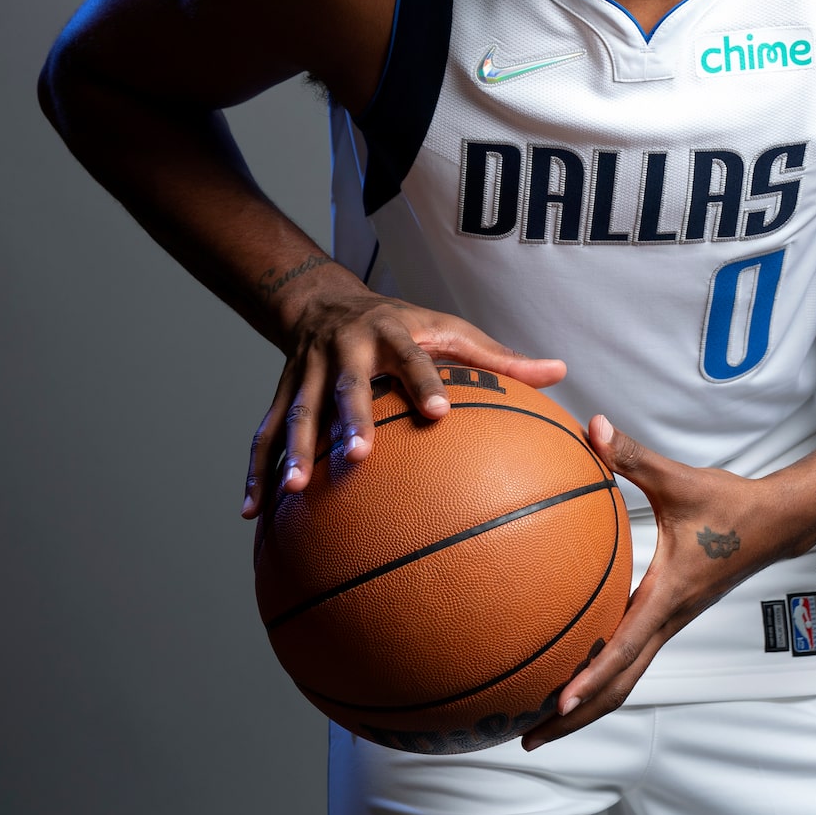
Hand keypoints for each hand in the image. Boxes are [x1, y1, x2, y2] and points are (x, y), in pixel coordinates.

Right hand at [241, 261, 565, 516]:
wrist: (325, 300)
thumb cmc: (405, 325)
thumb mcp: (451, 331)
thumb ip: (501, 358)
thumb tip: (561, 372)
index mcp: (393, 334)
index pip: (413, 357)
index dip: (424, 381)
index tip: (440, 412)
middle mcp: (347, 350)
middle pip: (347, 386)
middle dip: (351, 419)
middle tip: (360, 456)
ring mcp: (310, 373)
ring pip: (300, 413)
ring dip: (296, 452)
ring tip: (295, 493)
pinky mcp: (284, 393)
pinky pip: (266, 434)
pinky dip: (257, 472)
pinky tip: (254, 513)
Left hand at [521, 415, 784, 748]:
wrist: (775, 524)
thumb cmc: (731, 504)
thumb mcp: (678, 478)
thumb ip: (632, 455)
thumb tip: (591, 428)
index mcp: (668, 595)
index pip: (626, 646)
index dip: (592, 676)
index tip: (558, 701)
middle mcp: (668, 619)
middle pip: (619, 685)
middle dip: (574, 717)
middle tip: (527, 736)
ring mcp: (669, 624)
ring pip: (626, 680)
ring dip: (586, 705)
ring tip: (540, 722)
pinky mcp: (668, 617)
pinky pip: (631, 659)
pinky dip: (601, 676)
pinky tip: (571, 668)